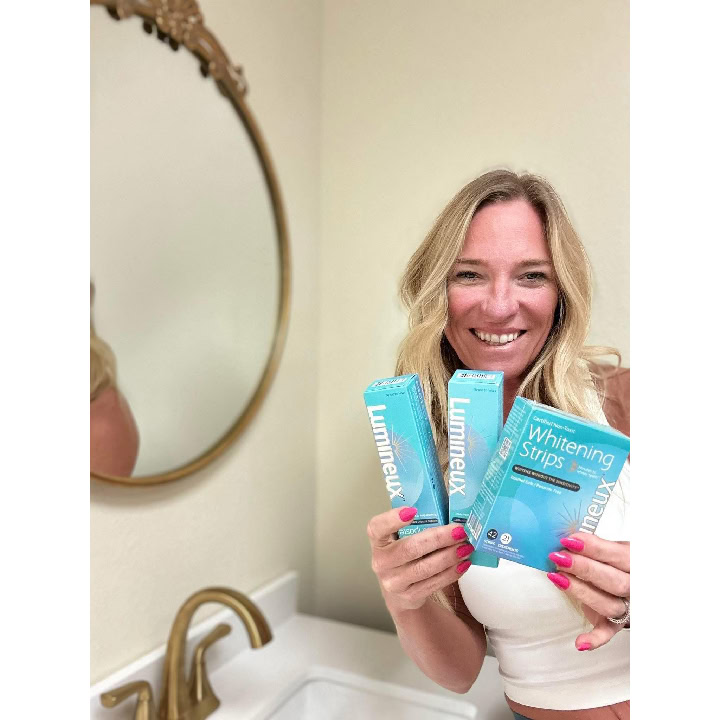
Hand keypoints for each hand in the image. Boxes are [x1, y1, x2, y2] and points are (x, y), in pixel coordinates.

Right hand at [367, 507, 472, 612]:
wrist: (399, 594)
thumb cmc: (403, 557)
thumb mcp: (400, 540)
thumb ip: (415, 527)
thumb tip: (449, 513)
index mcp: (378, 542)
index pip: (376, 528)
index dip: (392, 519)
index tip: (412, 510)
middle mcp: (381, 562)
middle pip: (409, 549)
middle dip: (438, 539)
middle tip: (459, 531)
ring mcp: (394, 582)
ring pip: (424, 568)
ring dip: (449, 557)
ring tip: (466, 547)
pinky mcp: (409, 597)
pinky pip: (433, 583)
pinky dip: (451, 573)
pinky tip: (463, 563)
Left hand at [546, 533, 628, 650]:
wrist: (632, 583)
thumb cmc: (618, 562)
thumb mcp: (615, 548)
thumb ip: (597, 546)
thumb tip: (568, 539)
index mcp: (637, 563)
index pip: (620, 555)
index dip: (595, 547)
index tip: (570, 540)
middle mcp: (636, 587)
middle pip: (615, 582)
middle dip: (584, 568)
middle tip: (559, 557)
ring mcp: (627, 607)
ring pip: (609, 605)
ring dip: (581, 592)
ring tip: (557, 577)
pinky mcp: (615, 624)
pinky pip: (608, 633)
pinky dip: (595, 639)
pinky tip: (579, 642)